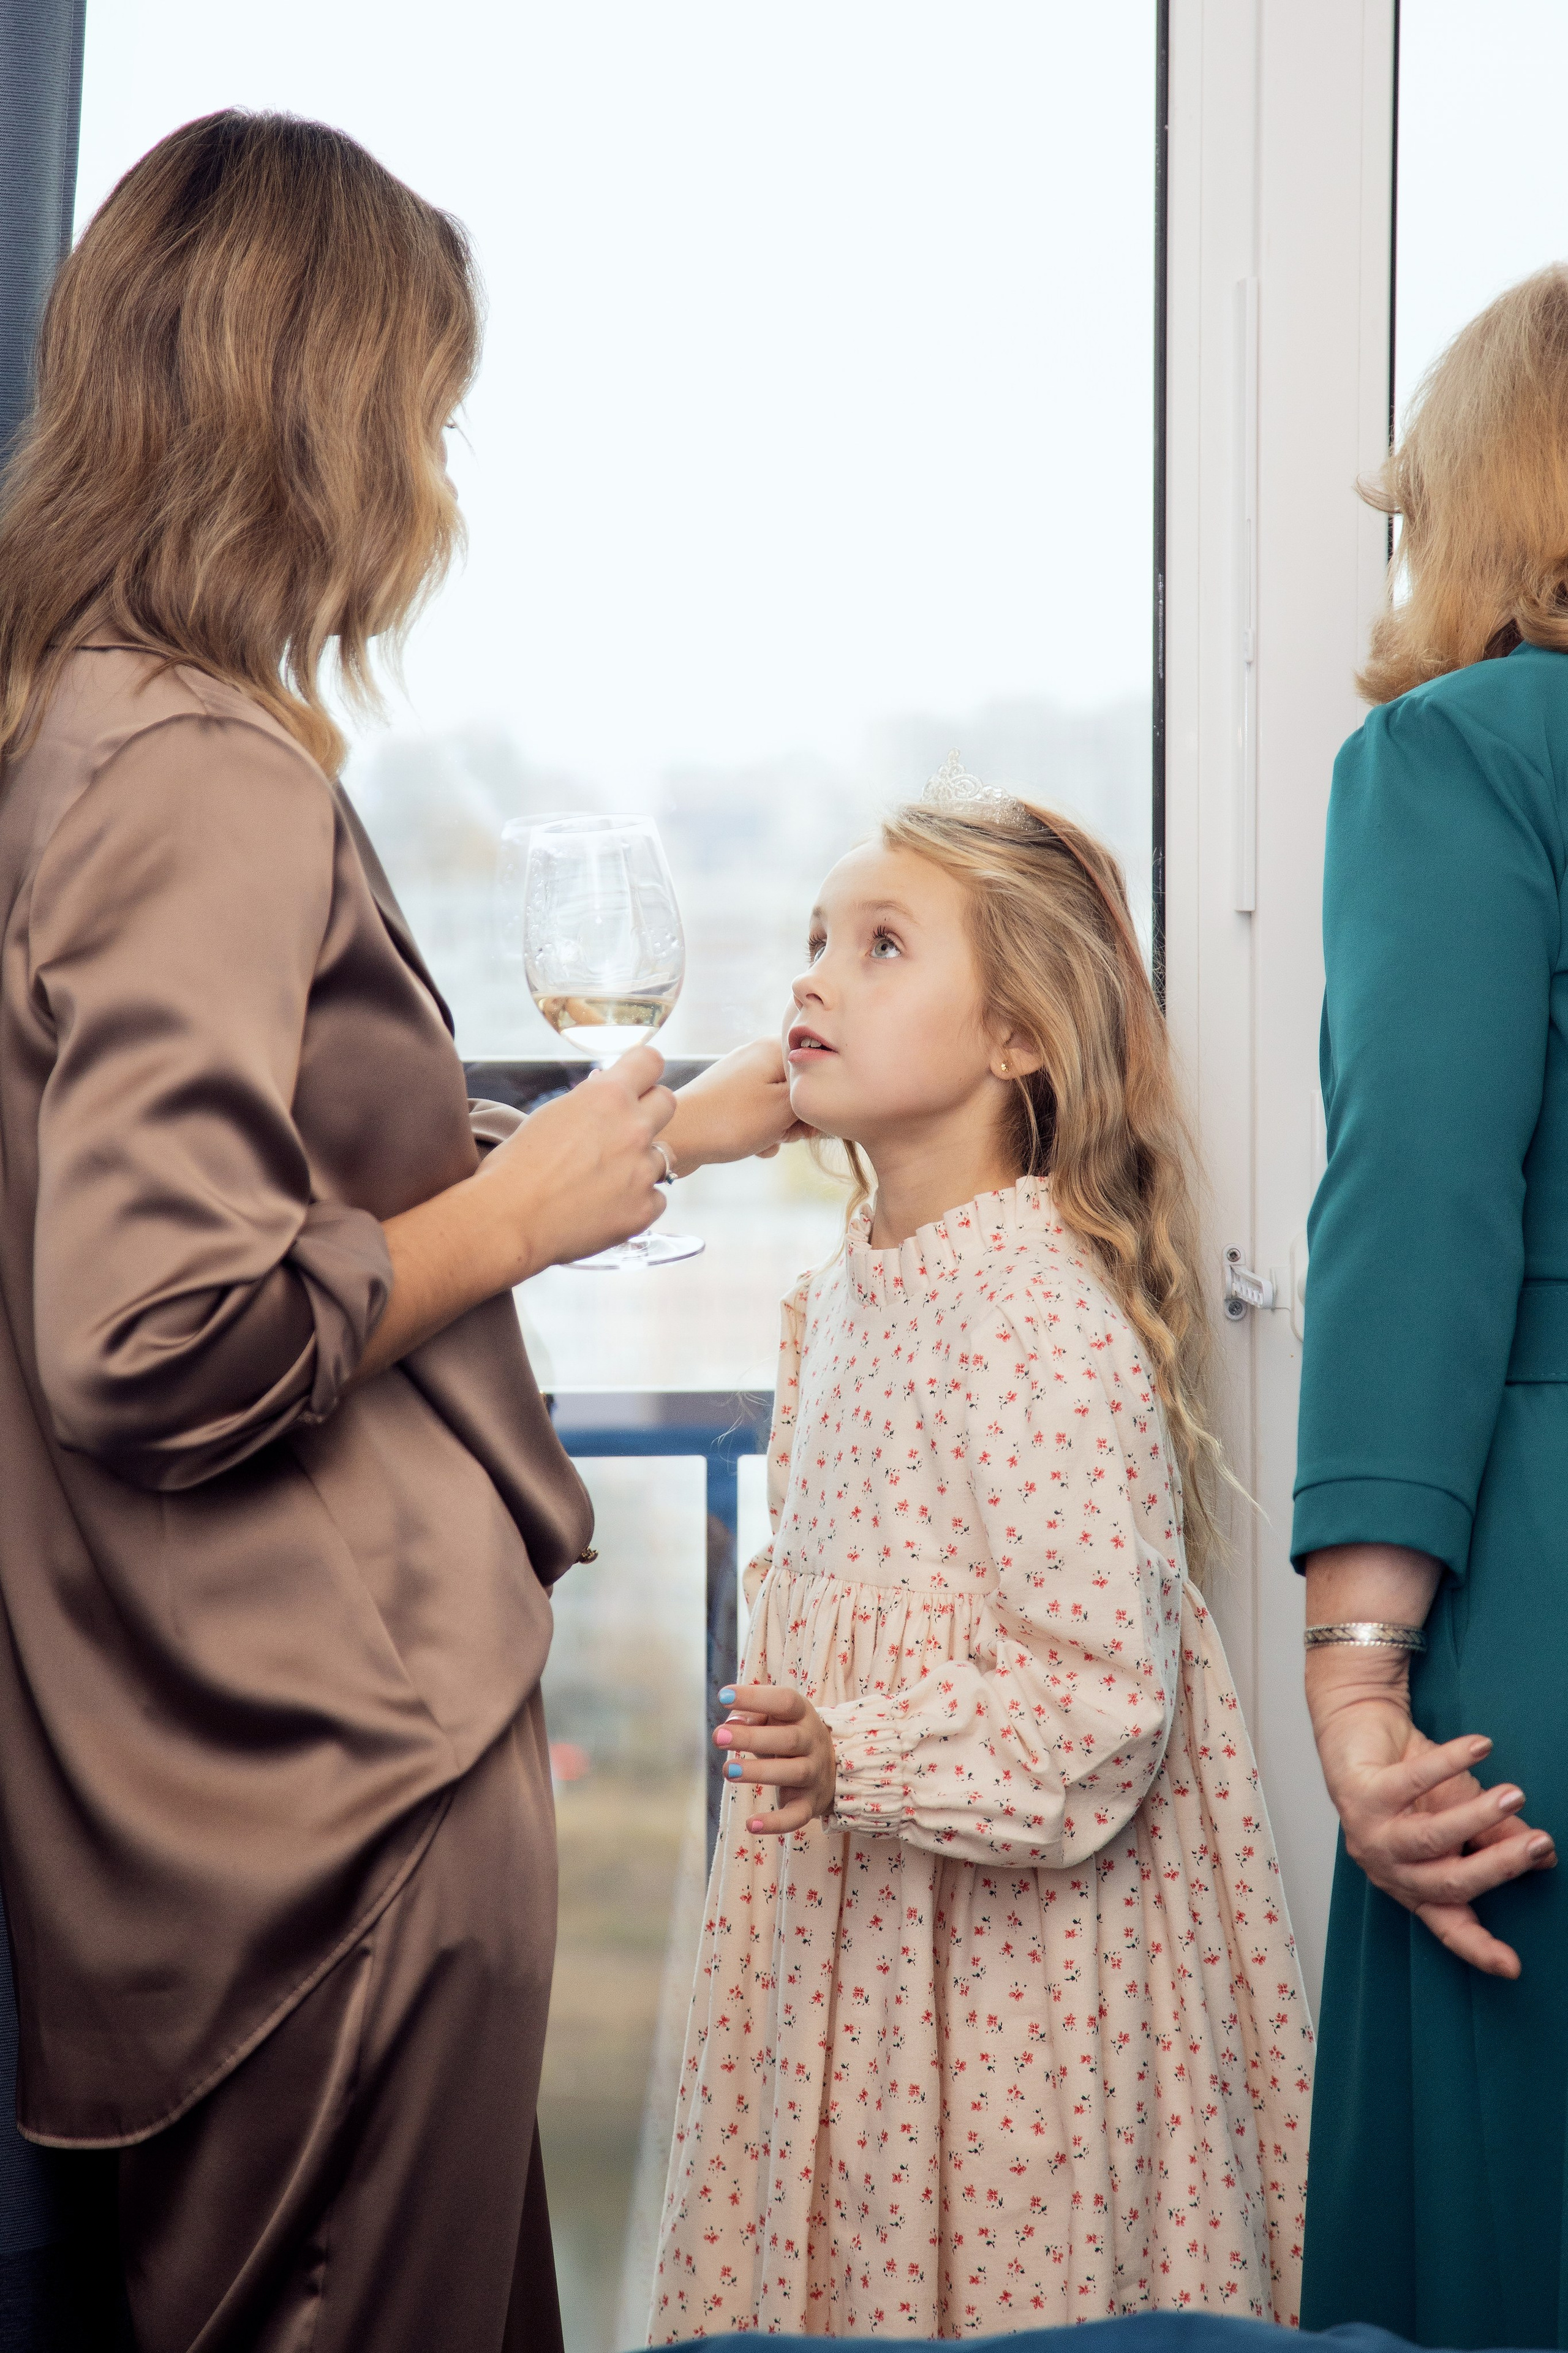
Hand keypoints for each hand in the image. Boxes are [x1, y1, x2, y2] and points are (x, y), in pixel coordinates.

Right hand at [469, 1043, 675, 1278]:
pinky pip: (656, 1198)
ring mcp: (642, 1169)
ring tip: (602, 1182)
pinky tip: (606, 1209)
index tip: (637, 1083)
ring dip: (639, 1164)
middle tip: (622, 1134)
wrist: (508, 1220)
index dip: (643, 1072)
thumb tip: (601, 1094)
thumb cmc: (516, 1168)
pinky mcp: (644, 1208)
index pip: (650, 1061)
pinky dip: (636, 1203)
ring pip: (662, 1156)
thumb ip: (587, 1103)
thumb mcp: (552, 1116)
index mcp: (606, 1096)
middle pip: (667, 1102)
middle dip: (649, 1113)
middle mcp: (633, 1127)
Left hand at [660, 1039, 813, 1177]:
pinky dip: (759, 1131)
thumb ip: (811, 1100)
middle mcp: (756, 1054)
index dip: (818, 1096)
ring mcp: (739, 1075)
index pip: (817, 1066)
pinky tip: (752, 1145)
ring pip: (778, 1105)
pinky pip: (757, 1114)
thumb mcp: (783, 1110)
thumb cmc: (731, 1120)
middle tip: (784, 1131)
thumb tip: (824, 1097)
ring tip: (764, 1139)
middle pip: (797, 1087)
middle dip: (796, 1116)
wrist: (676, 1136)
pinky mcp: (726, 1096)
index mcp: (774, 1047)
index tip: (809, 1119)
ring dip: (778, 1128)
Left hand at [714, 1683, 835, 1836]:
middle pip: (787, 1739)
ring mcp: (814, 1774)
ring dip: (759, 1772)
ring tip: (728, 1770)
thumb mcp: (774, 1720)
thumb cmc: (787, 1735)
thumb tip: (730, 1725)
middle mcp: (813, 1742)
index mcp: (803, 1714)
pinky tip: (750, 1825)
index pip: (784, 1701)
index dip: (755, 1697)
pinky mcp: (809, 1804)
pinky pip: (796, 1816)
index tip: (723, 1697)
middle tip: (718, 1737)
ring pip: (792, 1773)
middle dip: (751, 1738)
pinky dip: (775, 1823)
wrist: (829, 1768)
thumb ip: (751, 1717)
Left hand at [1308, 1647, 1555, 1977]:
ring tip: (1514, 1795)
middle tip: (1539, 1844)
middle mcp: (1389, 1867)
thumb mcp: (1462, 1812)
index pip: (1448, 1925)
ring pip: (1429, 1837)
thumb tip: (1545, 1855)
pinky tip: (1480, 1747)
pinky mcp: (1358, 1793)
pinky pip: (1410, 1781)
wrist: (1361, 1732)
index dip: (1478, 1948)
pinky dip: (1449, 1762)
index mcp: (1415, 1884)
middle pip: (1448, 1882)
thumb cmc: (1412, 1782)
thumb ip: (1498, 1836)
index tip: (1511, 1966)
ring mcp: (1370, 1833)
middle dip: (1498, 1866)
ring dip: (1476, 1816)